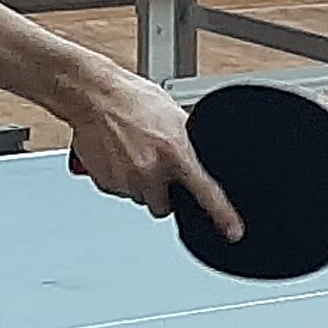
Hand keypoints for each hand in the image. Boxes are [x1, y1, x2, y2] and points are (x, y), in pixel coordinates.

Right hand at [60, 58, 240, 239]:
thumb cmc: (133, 99)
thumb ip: (186, 141)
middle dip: (163, 194)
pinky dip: (121, 179)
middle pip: (164, 205)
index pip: (206, 191)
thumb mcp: (174, 114)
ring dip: (141, 185)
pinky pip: (120, 191)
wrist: (94, 96)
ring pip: (140, 198)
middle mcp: (152, 171)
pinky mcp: (107, 183)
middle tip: (157, 170)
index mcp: (175, 152)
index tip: (232, 231)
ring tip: (135, 154)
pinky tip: (120, 156)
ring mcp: (127, 179)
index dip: (223, 215)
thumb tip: (198, 156)